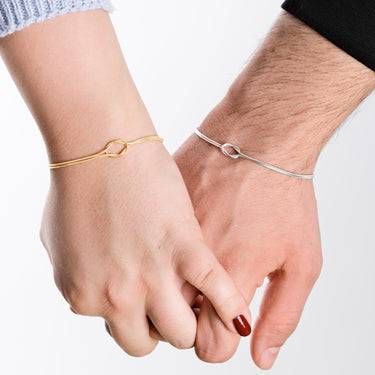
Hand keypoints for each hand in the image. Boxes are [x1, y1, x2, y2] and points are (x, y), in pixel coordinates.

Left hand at [40, 139, 251, 355]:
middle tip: (172, 299)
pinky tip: (240, 316)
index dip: (139, 316)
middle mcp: (117, 296)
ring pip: (182, 332)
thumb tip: (95, 287)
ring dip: (192, 318)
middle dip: (162, 324)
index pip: (121, 332)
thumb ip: (77, 275)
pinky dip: (230, 308)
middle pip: (149, 341)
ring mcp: (152, 276)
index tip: (149, 301)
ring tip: (197, 296)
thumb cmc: (79, 182)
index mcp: (85, 295)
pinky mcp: (185, 249)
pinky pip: (216, 292)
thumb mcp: (59, 240)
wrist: (101, 144)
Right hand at [175, 9, 374, 366]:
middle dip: (193, 320)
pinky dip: (160, 258)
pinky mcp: (157, 216)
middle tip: (209, 296)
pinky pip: (149, 255)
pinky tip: (179, 241)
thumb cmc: (284, 196)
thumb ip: (282, 316)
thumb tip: (261, 356)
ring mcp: (168, 237)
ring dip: (172, 291)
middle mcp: (191, 264)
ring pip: (155, 291)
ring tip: (192, 271)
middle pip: (176, 324)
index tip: (227, 321)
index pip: (210, 346)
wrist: (256, 138)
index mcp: (230, 279)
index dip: (220, 341)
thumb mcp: (302, 260)